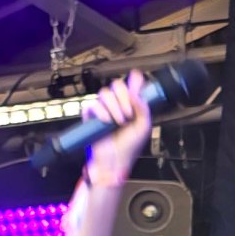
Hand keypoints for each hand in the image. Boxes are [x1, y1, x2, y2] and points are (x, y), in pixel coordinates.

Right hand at [84, 70, 149, 186]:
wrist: (115, 160)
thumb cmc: (129, 146)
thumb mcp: (143, 126)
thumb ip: (143, 108)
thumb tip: (136, 94)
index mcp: (131, 106)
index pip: (132, 87)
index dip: (134, 79)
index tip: (136, 75)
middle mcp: (117, 105)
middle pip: (117, 85)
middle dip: (124, 98)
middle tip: (129, 113)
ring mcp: (103, 109)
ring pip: (105, 93)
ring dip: (114, 107)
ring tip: (119, 122)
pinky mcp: (91, 116)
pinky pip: (93, 105)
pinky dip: (101, 112)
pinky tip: (107, 121)